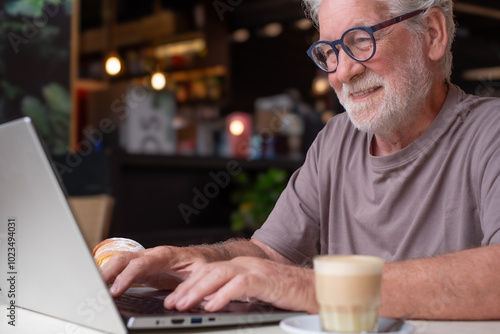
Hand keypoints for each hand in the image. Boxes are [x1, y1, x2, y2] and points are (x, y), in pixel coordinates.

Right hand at [100, 245, 206, 296]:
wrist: (204, 258)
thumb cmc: (202, 264)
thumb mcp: (202, 275)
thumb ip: (190, 286)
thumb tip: (177, 302)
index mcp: (165, 255)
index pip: (141, 263)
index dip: (127, 276)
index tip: (116, 290)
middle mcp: (152, 255)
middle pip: (124, 258)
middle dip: (108, 271)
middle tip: (95, 288)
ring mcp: (145, 261)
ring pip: (119, 262)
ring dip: (105, 273)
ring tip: (92, 289)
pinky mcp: (142, 270)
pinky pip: (122, 270)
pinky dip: (109, 276)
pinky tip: (100, 287)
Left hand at [164, 256, 317, 313]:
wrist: (317, 289)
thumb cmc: (289, 294)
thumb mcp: (256, 293)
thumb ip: (236, 294)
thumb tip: (211, 303)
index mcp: (242, 266)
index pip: (209, 271)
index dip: (190, 285)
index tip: (175, 298)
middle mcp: (246, 264)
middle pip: (209, 271)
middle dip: (188, 288)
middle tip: (172, 303)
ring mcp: (256, 270)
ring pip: (219, 275)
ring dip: (198, 290)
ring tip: (183, 305)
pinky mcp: (266, 280)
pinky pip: (239, 285)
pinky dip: (222, 295)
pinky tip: (211, 306)